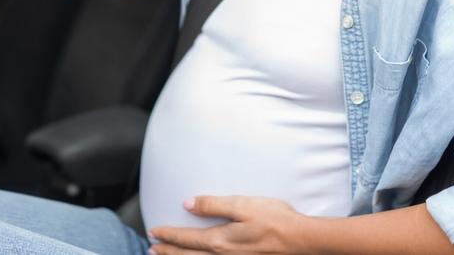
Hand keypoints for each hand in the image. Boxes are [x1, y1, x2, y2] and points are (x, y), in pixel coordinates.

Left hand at [148, 196, 307, 254]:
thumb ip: (213, 205)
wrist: (301, 240)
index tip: (154, 232)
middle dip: (168, 253)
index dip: (168, 236)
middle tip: (151, 250)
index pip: (186, 239)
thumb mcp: (242, 205)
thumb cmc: (275, 219)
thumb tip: (188, 204)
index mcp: (220, 240)